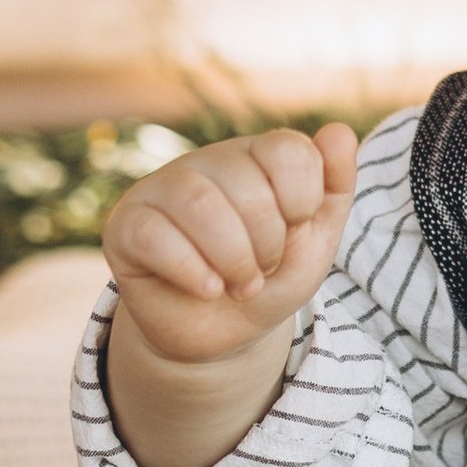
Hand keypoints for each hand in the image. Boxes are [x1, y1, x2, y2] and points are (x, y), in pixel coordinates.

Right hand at [105, 126, 358, 369]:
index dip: (302, 202)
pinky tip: (206, 289)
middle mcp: (206, 162)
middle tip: (262, 270)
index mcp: (255, 154)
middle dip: (267, 245)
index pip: (288, 150)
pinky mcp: (126, 225)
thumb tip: (340, 131)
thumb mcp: (316, 240)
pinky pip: (154, 235)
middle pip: (246, 187)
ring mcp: (161, 189)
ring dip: (232, 260)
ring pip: (199, 205)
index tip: (295, 230)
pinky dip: (191, 271)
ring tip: (238, 285)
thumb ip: (335, 187)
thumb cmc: (269, 278)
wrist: (222, 335)